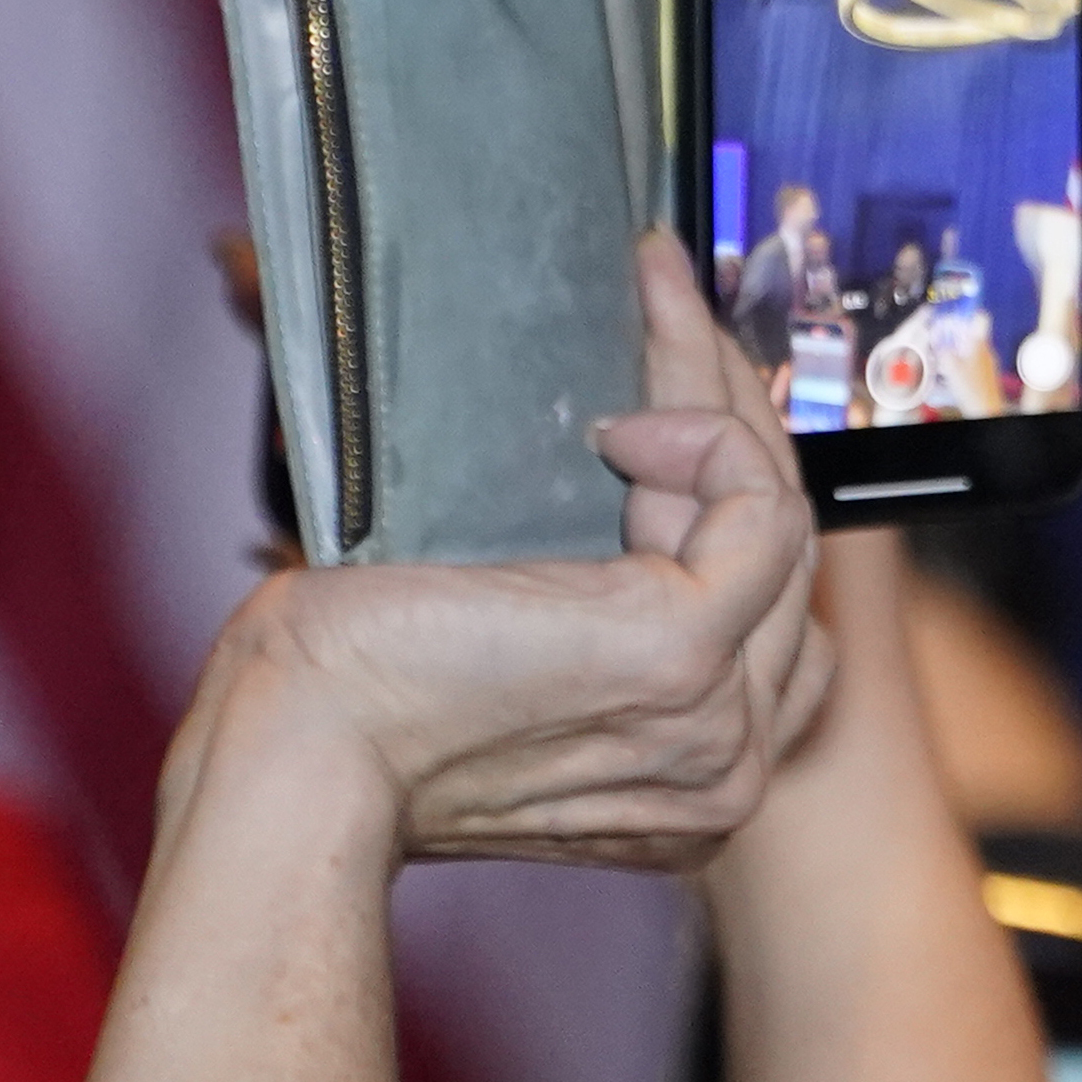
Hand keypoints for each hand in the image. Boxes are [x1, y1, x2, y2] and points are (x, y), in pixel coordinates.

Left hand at [171, 234, 826, 872]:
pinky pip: (756, 503)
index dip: (719, 493)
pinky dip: (710, 433)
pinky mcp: (680, 649)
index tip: (651, 416)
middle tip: (666, 306)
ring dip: (715, 398)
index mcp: (689, 775)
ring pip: (774, 514)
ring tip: (652, 314)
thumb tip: (618, 476)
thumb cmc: (353, 704)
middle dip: (728, 411)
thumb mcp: (501, 652)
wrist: (299, 755)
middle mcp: (725, 759)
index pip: (763, 609)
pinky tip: (629, 424)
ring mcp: (717, 714)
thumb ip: (588, 606)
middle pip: (781, 552)